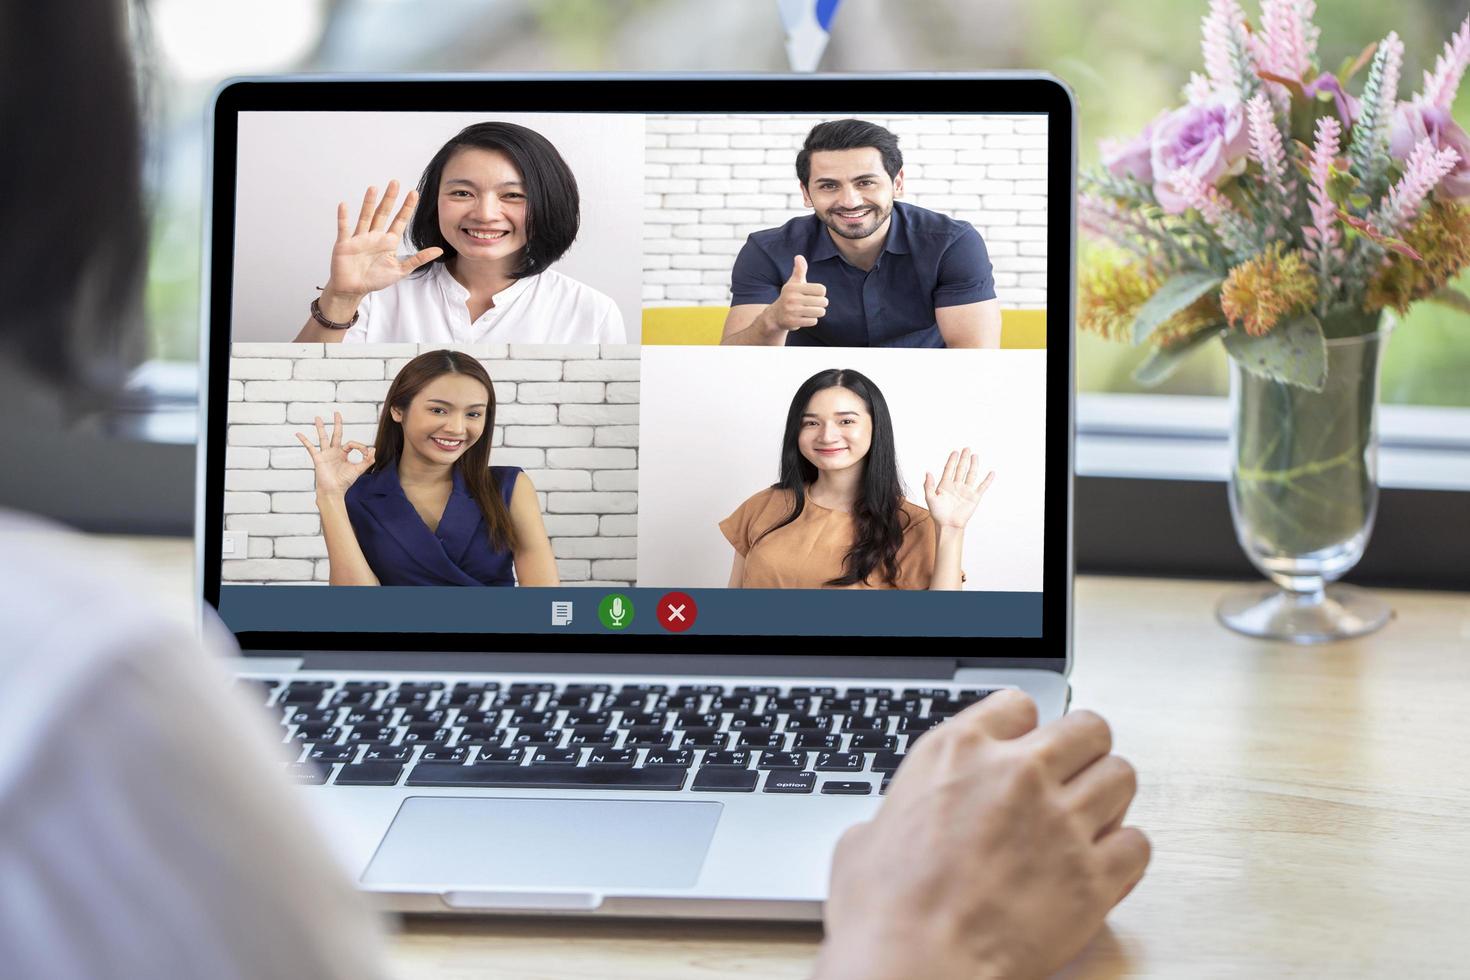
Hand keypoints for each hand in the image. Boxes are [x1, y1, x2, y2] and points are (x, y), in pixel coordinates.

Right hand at [295, 412, 374, 496]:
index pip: (351, 443)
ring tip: (317, 417)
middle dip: (337, 423)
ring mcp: (325, 454)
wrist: (334, 491)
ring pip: (323, 437)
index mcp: (343, 453)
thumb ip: (367, 460)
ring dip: (320, 427)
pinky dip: (304, 440)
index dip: (360, 446)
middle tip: (337, 413)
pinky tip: (298, 434)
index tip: (366, 454)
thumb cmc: (345, 482)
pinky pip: (310, 447)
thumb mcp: (358, 470)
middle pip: (336, 434)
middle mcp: (334, 452)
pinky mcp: (318, 458)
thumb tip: (374, 449)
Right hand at [323, 180, 443, 300]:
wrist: (353, 289)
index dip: (407, 208)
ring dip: (369, 203)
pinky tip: (344, 205)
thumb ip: (418, 259)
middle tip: (395, 183)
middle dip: (390, 199)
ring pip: (365, 217)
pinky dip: (343, 218)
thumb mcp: (401, 270)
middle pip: (383, 214)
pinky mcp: (345, 244)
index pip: (400, 221)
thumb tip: (439, 251)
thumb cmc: (375, 279)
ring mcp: (359, 238)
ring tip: (374, 188)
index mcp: (388, 242)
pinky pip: (344, 229)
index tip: (414, 193)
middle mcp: (374, 236)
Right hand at [765, 255, 828, 331]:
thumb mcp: (793, 283)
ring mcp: (792, 311)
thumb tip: (799, 257)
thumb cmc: (789, 297)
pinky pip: (813, 321)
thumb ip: (799, 270)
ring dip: (817, 312)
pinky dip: (811, 320)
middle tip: (813, 303)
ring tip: (810, 310)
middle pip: (823, 301)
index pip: (821, 289)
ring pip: (819, 312)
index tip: (814, 294)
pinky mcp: (793, 322)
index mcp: (794, 287)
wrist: (775, 316)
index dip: (820, 292)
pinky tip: (804, 317)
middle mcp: (792, 298)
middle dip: (821, 304)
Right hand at [817, 691, 1149, 979]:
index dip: (1023, 728)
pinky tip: (1103, 865)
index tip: (1023, 746)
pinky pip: (1138, 844)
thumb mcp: (867, 834)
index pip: (1019, 705)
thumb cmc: (885, 909)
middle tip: (1072, 774)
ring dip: (1109, 795)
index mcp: (958, 752)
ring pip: (1122, 776)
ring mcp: (1060, 823)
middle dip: (1082, 750)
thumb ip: (901, 814)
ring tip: (1092, 817)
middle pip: (1087, 728)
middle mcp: (1017, 775)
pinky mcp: (1092, 877)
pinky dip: (1125, 854)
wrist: (914, 963)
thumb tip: (893, 830)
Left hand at [923, 447, 993, 529]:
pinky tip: (991, 473)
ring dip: (973, 465)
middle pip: (961, 469)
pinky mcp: (974, 497)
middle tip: (966, 448)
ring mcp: (966, 491)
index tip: (955, 452)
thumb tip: (928, 472)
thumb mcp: (930, 498)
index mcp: (945, 485)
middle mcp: (956, 486)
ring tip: (975, 455)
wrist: (948, 525)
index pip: (949, 469)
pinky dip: (987, 480)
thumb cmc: (938, 514)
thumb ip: (928, 485)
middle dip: (964, 458)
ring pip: (971, 474)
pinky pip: (982, 487)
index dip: (952, 460)